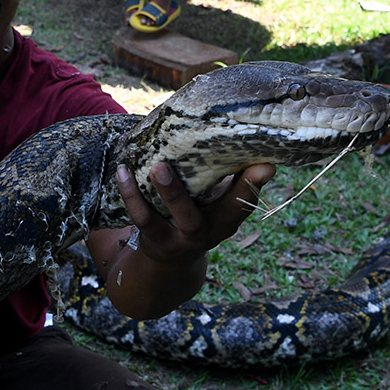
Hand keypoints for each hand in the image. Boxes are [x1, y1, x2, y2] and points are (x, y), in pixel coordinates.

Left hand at [87, 162, 274, 318]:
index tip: (266, 164)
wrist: (171, 259)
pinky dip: (131, 194)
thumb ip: (226, 172)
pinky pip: (143, 217)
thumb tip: (236, 130)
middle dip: (222, 187)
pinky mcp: (157, 239)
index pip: (249, 198)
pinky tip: (123, 171)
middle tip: (212, 160)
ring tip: (157, 166)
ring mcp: (185, 237)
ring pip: (180, 215)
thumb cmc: (198, 212)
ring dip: (170, 191)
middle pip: (224, 211)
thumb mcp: (215, 199)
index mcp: (231, 215)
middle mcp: (214, 228)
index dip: (257, 183)